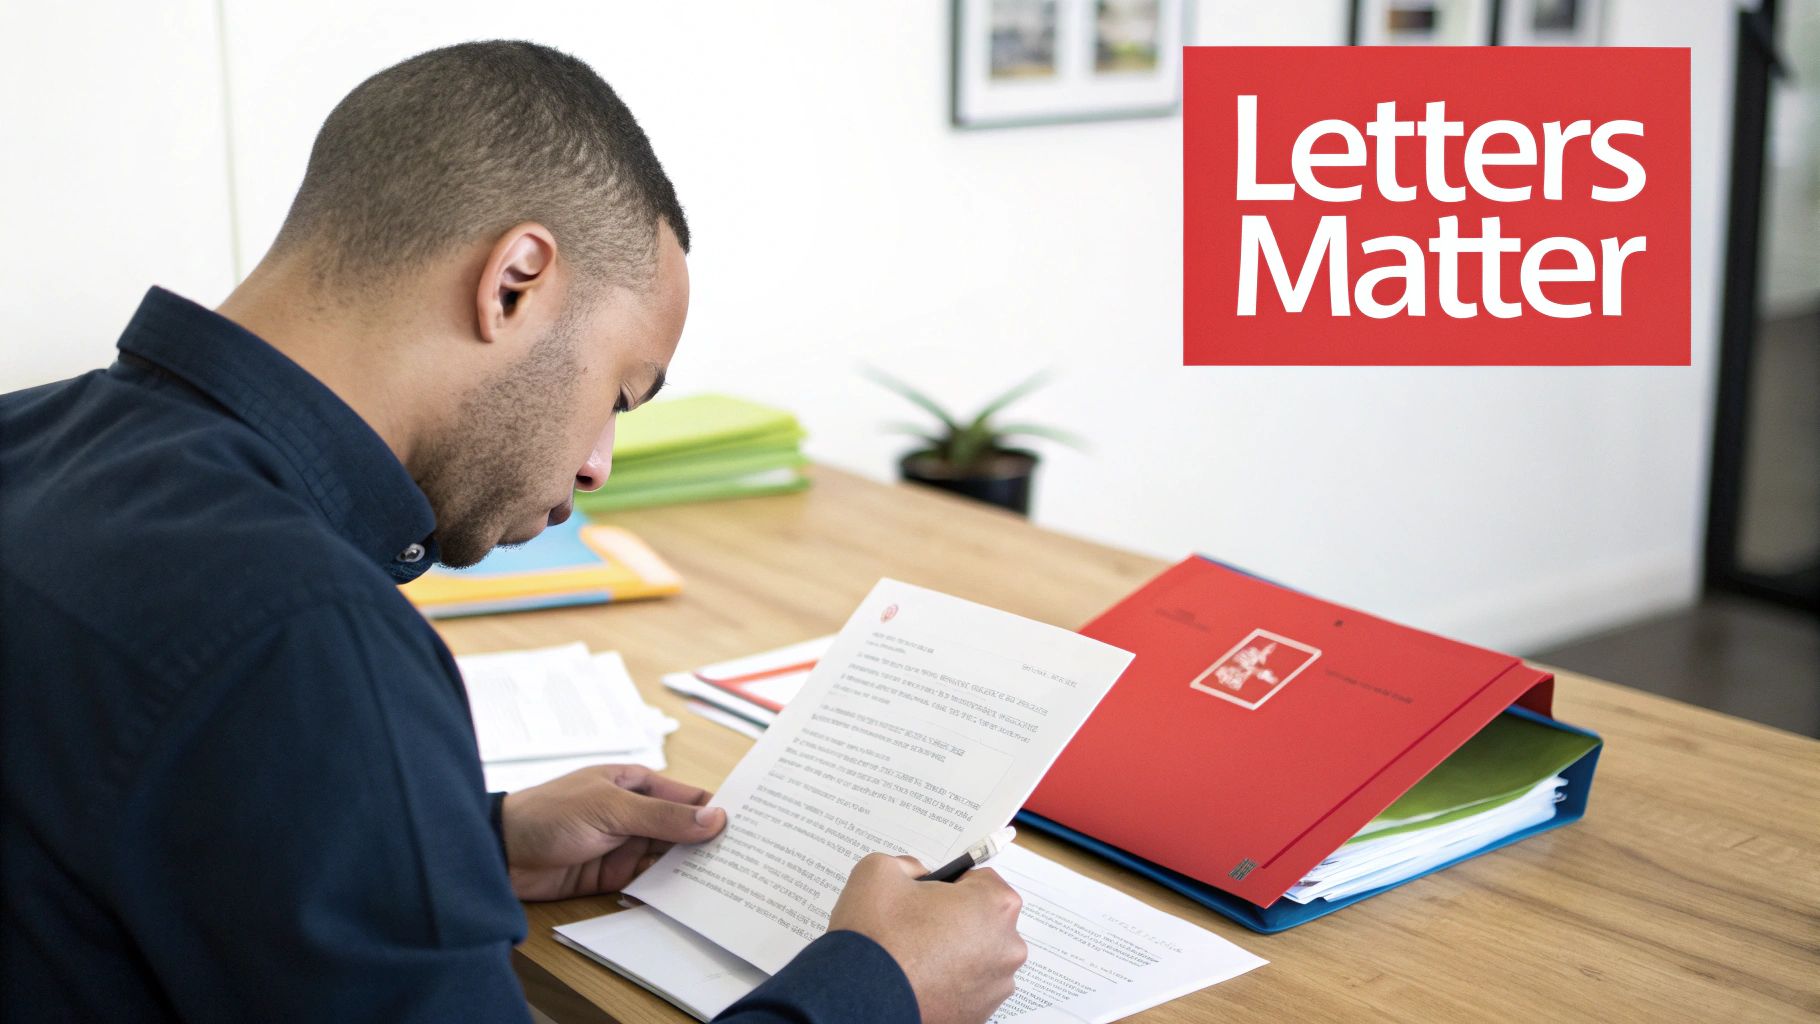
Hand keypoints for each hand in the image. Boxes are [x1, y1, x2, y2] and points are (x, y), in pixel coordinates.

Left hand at [500, 764, 725, 900]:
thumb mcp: (610, 809)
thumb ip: (662, 818)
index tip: (750, 826)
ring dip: (691, 869)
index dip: (717, 810)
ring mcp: (623, 845)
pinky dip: (668, 889)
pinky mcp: (612, 876)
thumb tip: (714, 820)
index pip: (687, 798)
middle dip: (709, 843)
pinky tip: (691, 897)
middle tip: (746, 860)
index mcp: (636, 784)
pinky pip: (649, 881)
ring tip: (727, 882)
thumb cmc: (549, 814)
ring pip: (669, 858)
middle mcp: (634, 813)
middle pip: (682, 830)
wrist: (500, 853)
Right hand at [827, 853, 1026, 1023]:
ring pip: (978, 957)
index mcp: (994, 905)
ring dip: (955, 953)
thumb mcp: (880, 870)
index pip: (983, 881)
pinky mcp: (979, 1016)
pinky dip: (950, 983)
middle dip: (957, 920)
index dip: (953, 884)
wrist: (858, 999)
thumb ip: (909, 864)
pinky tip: (920, 979)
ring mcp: (996, 986)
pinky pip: (968, 989)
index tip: (932, 895)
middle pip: (984, 921)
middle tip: (919, 925)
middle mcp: (1006, 947)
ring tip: (916, 956)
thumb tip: (916, 875)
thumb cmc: (877, 938)